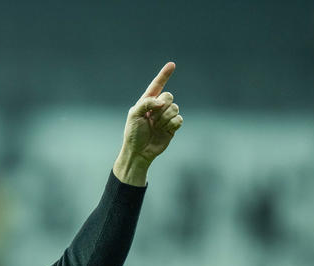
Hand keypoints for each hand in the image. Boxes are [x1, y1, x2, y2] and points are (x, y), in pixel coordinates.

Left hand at [114, 62, 182, 185]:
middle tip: (152, 117)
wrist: (139, 152)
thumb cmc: (133, 134)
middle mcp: (157, 107)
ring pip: (175, 108)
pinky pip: (179, 119)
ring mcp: (166, 116)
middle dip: (162, 106)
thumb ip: (146, 103)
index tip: (172, 64)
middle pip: (169, 96)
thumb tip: (162, 101)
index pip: (157, 85)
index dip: (164, 75)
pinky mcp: (172, 126)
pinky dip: (172, 124)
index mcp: (146, 102)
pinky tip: (165, 130)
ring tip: (156, 126)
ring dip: (165, 118)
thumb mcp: (134, 115)